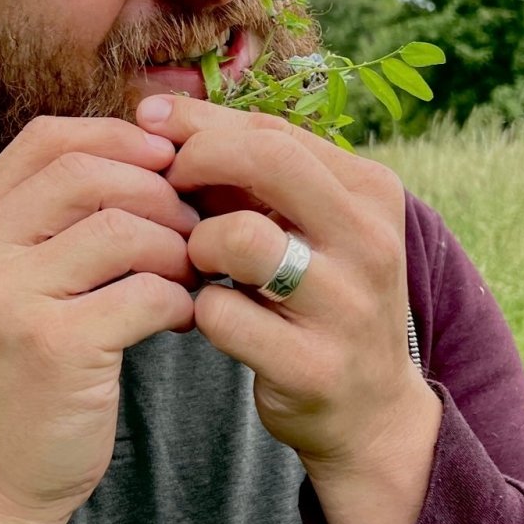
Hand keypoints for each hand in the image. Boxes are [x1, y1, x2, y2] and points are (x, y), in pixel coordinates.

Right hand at [0, 115, 197, 523]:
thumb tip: (154, 150)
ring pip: (122, 227)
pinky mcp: (54, 345)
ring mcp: (9, 296)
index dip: (118, 136)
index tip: (167, 160)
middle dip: (157, 191)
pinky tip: (181, 319)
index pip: (47, 138)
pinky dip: (178, 299)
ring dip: (175, 246)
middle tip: (191, 226)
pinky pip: (144, 292)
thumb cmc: (20, 366)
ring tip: (189, 274)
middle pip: (88, 172)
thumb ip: (58, 214)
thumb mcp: (13, 275)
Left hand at [136, 93, 441, 523]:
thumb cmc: (315, 293)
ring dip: (198, 244)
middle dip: (197, 161)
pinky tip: (209, 315)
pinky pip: (223, 314)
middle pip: (267, 159)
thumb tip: (156, 114)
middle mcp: (370, 240)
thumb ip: (242, 169)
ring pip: (242, 237)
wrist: (370, 409)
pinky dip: (200, 309)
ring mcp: (348, 306)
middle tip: (168, 188)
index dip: (200, 123)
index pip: (273, 129)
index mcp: (369, 190)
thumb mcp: (301, 222)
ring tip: (199, 262)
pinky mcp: (316, 367)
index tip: (152, 127)